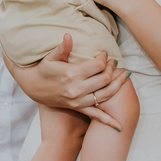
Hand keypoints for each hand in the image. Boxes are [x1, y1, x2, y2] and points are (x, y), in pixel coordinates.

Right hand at [4, 33, 127, 130]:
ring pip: (106, 95)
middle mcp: (77, 89)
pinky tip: (120, 126)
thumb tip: (69, 35)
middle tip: (113, 62)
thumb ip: (62, 47)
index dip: (104, 58)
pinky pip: (96, 115)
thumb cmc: (44, 69)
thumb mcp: (51, 57)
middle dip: (112, 68)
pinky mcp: (78, 108)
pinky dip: (109, 121)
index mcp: (71, 74)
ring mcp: (79, 101)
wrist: (33, 87)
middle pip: (104, 79)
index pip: (97, 65)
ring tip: (126, 76)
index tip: (104, 54)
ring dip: (118, 85)